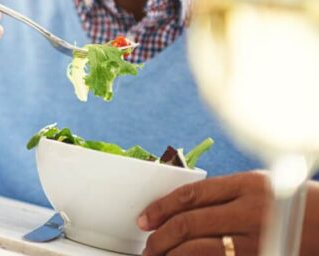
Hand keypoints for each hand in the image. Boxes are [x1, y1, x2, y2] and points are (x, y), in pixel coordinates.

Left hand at [140, 171, 270, 254]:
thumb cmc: (289, 208)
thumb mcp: (262, 189)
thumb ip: (226, 195)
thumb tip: (179, 207)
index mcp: (248, 184)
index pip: (191, 194)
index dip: (161, 208)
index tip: (144, 219)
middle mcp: (251, 211)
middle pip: (189, 223)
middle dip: (161, 237)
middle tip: (149, 246)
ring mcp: (257, 240)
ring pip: (198, 249)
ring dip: (172, 254)